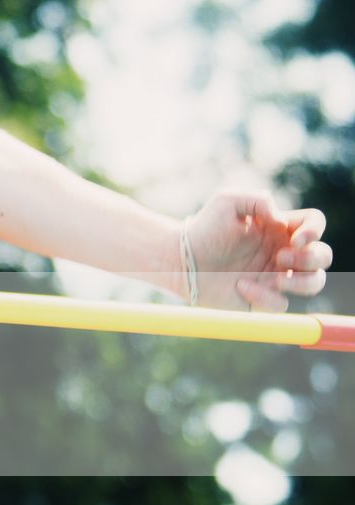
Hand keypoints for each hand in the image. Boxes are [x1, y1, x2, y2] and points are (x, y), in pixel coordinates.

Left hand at [183, 191, 332, 311]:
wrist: (181, 259)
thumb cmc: (205, 228)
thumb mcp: (227, 202)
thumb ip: (257, 200)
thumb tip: (281, 218)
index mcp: (279, 228)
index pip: (314, 224)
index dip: (314, 230)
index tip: (296, 238)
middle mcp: (283, 252)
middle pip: (323, 256)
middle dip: (311, 258)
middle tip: (280, 257)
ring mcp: (275, 276)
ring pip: (314, 283)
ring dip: (304, 283)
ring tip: (277, 279)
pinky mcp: (263, 299)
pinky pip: (281, 304)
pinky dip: (266, 297)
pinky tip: (241, 286)